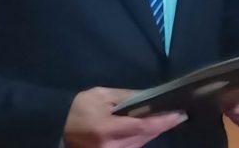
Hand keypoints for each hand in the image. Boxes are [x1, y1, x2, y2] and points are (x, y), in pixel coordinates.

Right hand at [63, 87, 187, 147]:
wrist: (58, 127)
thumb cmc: (79, 108)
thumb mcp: (101, 96)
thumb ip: (126, 97)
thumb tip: (148, 97)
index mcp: (108, 129)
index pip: (143, 126)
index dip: (163, 121)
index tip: (179, 114)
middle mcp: (113, 147)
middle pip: (145, 137)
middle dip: (162, 126)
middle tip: (178, 114)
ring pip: (141, 144)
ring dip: (153, 132)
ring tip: (167, 119)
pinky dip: (142, 138)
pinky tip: (150, 128)